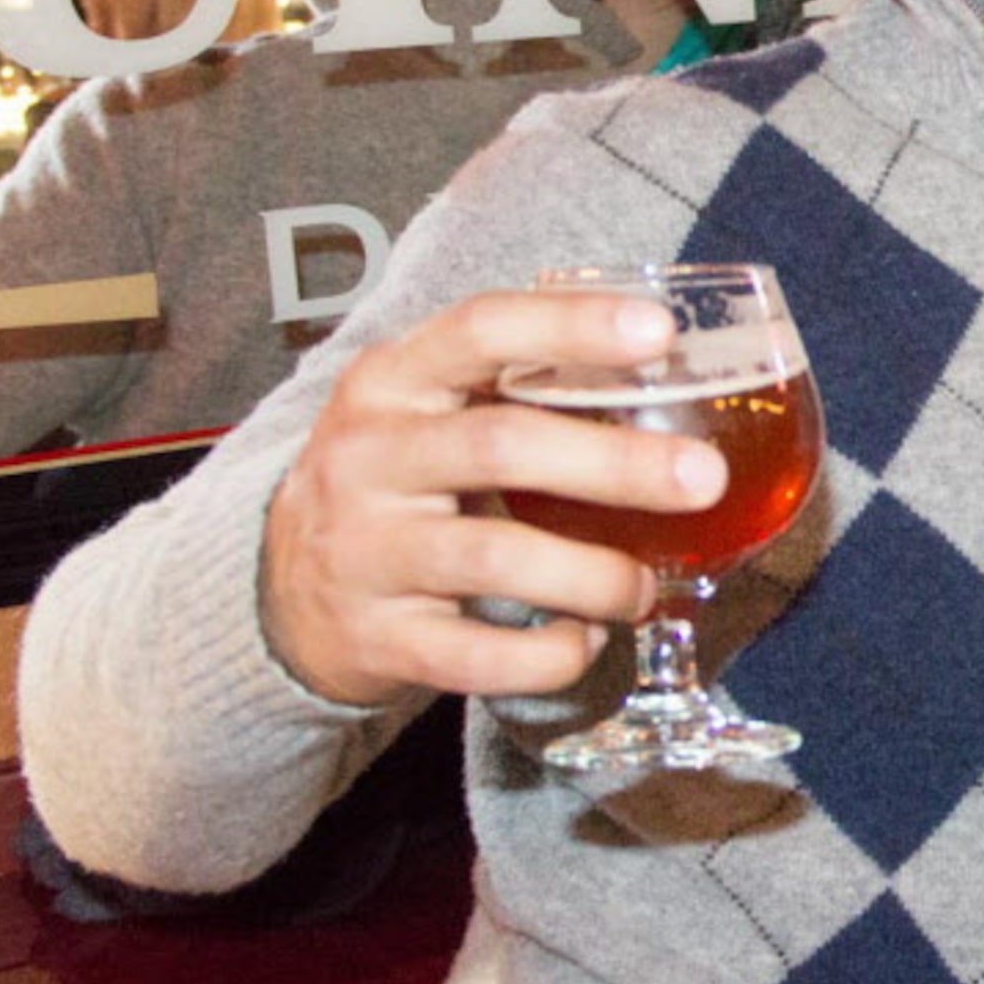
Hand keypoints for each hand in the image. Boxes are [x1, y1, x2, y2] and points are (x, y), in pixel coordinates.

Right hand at [261, 289, 729, 706]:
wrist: (279, 590)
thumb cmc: (394, 482)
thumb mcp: (426, 409)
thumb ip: (516, 383)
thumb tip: (669, 368)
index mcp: (392, 381)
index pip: (480, 330)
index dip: (571, 326)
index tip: (659, 334)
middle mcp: (369, 457)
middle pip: (500, 446)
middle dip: (615, 465)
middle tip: (703, 480)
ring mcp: (364, 550)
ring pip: (494, 558)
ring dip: (591, 574)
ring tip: (641, 587)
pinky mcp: (376, 638)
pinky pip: (475, 657)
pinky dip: (546, 656)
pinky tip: (584, 642)